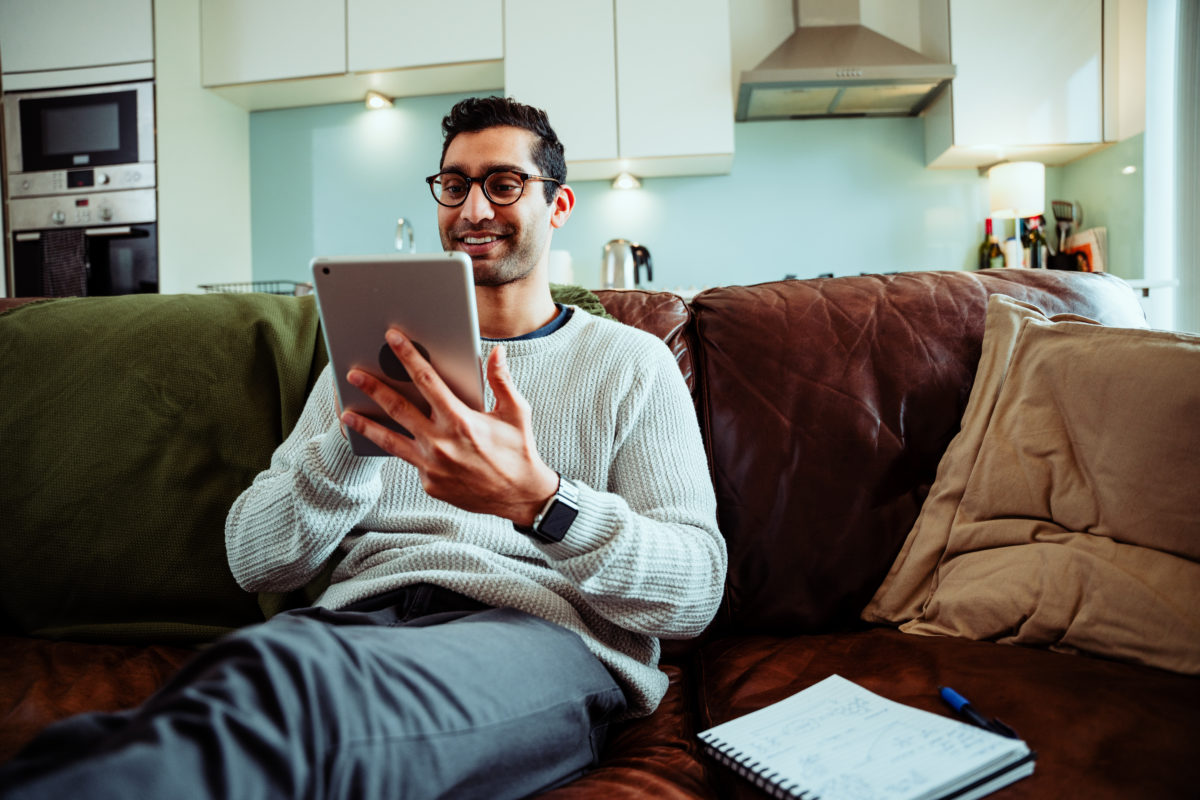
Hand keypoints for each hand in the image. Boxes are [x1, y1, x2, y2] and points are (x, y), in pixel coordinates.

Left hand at [341, 329, 558, 525]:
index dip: (408, 357)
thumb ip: (501, 381)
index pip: (427, 381)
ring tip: (346, 414)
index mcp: (461, 420)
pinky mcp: (429, 483)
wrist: (519, 496)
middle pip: (398, 408)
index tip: (393, 340)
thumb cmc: (518, 452)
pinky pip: (410, 461)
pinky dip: (401, 449)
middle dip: (373, 388)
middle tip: (353, 375)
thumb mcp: (516, 412)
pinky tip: (387, 440)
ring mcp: (431, 466)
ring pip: (389, 441)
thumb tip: (496, 353)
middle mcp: (441, 443)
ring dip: (366, 424)